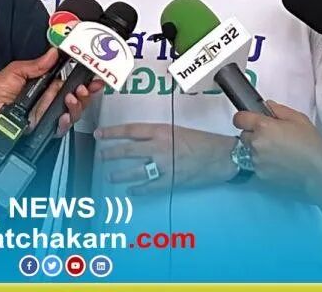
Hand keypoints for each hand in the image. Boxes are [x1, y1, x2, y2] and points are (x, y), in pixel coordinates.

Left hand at [0, 48, 100, 134]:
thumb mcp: (15, 72)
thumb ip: (37, 64)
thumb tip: (53, 52)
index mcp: (44, 84)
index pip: (69, 80)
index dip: (82, 77)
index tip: (91, 72)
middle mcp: (48, 99)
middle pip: (76, 96)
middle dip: (85, 91)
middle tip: (85, 86)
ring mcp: (47, 114)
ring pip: (72, 112)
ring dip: (76, 104)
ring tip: (71, 97)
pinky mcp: (44, 128)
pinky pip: (61, 127)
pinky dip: (65, 122)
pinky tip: (63, 115)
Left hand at [96, 124, 233, 195]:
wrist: (222, 155)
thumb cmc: (201, 141)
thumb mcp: (177, 130)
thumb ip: (157, 135)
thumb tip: (137, 140)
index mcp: (161, 131)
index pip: (130, 131)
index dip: (112, 132)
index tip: (99, 134)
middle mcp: (160, 147)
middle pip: (128, 150)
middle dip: (111, 154)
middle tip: (101, 156)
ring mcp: (165, 165)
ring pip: (135, 171)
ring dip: (120, 175)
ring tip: (110, 177)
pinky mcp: (172, 181)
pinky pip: (150, 187)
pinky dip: (138, 189)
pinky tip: (131, 191)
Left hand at [233, 101, 321, 193]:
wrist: (320, 170)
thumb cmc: (311, 143)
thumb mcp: (298, 119)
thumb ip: (279, 110)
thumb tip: (267, 106)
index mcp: (263, 127)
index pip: (239, 119)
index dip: (245, 118)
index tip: (252, 121)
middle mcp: (256, 143)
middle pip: (244, 135)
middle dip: (254, 135)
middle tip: (271, 138)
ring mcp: (257, 161)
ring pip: (249, 152)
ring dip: (258, 150)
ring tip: (278, 153)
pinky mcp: (260, 175)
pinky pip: (256, 165)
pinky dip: (264, 164)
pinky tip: (279, 164)